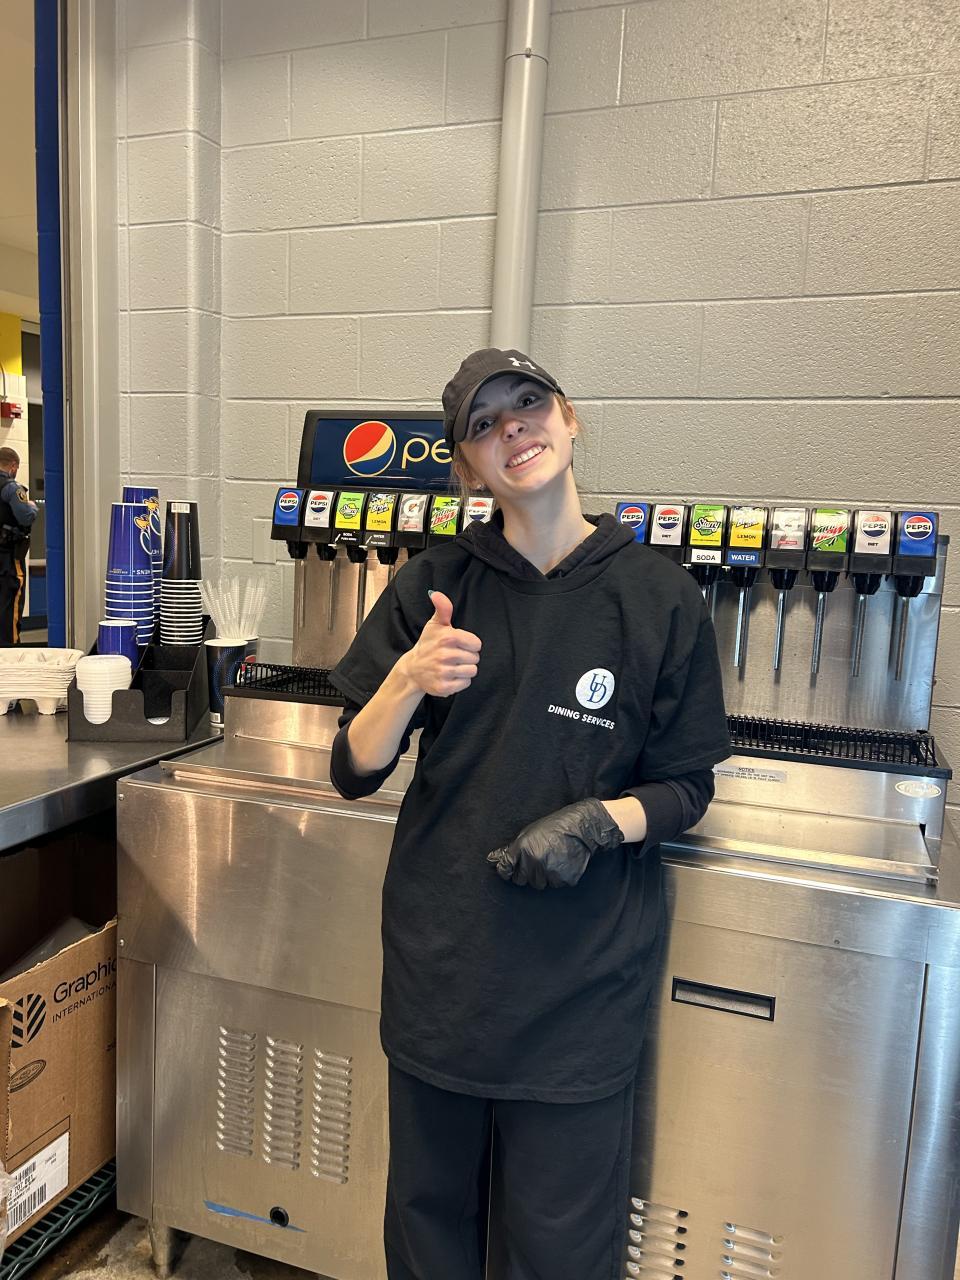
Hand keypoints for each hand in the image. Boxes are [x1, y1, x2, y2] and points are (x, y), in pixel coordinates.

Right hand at [398, 590, 481, 697]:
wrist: (412, 669)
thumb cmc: (428, 645)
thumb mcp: (435, 625)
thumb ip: (442, 609)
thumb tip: (436, 593)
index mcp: (447, 638)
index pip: (477, 644)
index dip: (470, 644)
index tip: (459, 645)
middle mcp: (445, 655)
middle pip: (475, 658)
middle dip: (467, 657)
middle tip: (454, 656)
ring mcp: (444, 672)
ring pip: (472, 671)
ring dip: (465, 669)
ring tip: (452, 666)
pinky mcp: (444, 687)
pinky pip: (465, 683)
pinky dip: (460, 681)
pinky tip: (450, 676)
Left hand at [486, 799, 624, 889]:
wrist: (581, 827)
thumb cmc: (553, 827)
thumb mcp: (529, 833)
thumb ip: (512, 848)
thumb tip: (492, 858)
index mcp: (523, 848)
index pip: (506, 867)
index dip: (506, 871)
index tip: (509, 872)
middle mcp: (534, 861)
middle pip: (522, 880)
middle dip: (527, 874)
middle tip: (538, 862)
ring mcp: (550, 871)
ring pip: (539, 884)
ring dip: (543, 876)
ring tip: (553, 860)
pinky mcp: (564, 879)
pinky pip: (556, 884)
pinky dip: (559, 877)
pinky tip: (563, 863)